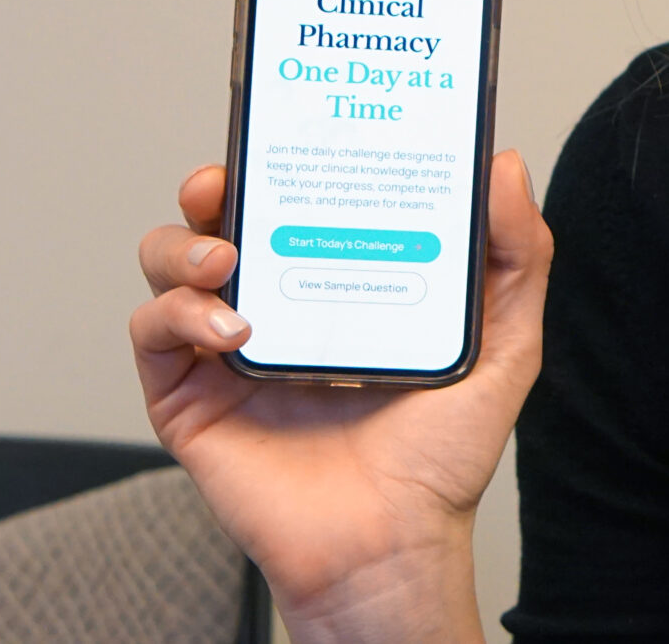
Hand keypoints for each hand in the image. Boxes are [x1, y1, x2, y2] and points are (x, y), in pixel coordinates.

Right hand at [130, 153, 551, 643]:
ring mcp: (228, 347)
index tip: (295, 122)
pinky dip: (175, 316)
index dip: (289, 154)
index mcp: (343, 278)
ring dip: (185, 245)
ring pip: (171, 263)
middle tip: (227, 178)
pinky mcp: (189, 397)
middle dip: (215, 181)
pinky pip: (151, 334)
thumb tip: (505, 165)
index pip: (302, 194)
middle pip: (222, 214)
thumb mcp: (504, 343)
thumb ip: (516, 254)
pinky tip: (228, 329)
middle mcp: (281, 302)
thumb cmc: (440, 456)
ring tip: (228, 259)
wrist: (394, 545)